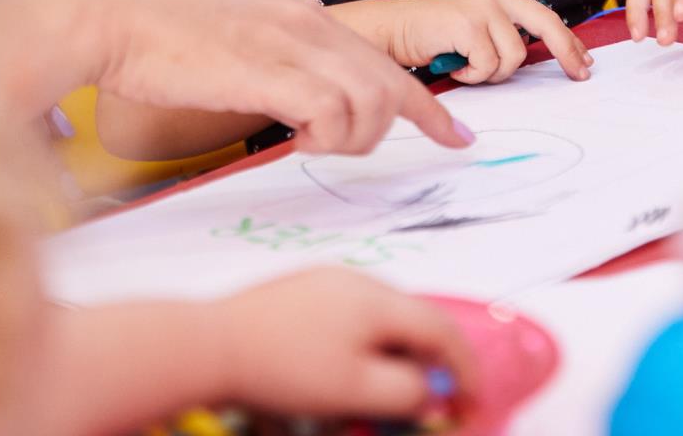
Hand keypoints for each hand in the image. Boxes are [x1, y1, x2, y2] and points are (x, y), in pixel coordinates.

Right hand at [86, 0, 473, 153]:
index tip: (457, 134)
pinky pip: (332, 111)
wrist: (109, 12)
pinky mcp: (266, 68)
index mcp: (302, 16)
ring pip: (370, 101)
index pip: (384, 62)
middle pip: (388, 84)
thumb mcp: (236, 41)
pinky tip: (291, 134)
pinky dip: (325, 135)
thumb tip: (299, 102)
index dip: (425, 105)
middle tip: (361, 144)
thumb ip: (275, 63)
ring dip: (350, 138)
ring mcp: (289, 43)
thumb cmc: (156, 36)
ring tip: (305, 138)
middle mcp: (307, 23)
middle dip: (394, 127)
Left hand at [216, 270, 477, 418]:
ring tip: (393, 389)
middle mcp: (359, 279)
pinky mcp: (303, 289)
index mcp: (379, 299)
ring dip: (399, 352)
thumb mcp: (355, 391)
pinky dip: (368, 342)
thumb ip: (408, 392)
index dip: (465, 368)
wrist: (210, 345)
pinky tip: (351, 368)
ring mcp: (328, 279)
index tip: (472, 402)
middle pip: (414, 319)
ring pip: (383, 316)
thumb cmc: (284, 368)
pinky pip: (353, 314)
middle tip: (436, 400)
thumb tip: (435, 390)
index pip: (441, 329)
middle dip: (432, 361)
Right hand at [341, 0, 592, 83]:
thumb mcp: (476, 31)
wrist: (391, 30)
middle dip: (567, 53)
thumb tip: (540, 58)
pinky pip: (488, 66)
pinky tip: (453, 67)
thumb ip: (504, 36)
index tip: (584, 62)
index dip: (569, 41)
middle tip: (579, 76)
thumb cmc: (432, 36)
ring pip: (513, 59)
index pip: (545, 17)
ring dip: (490, 74)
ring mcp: (482, 8)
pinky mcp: (468, 24)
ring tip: (466, 68)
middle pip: (547, 26)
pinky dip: (472, 76)